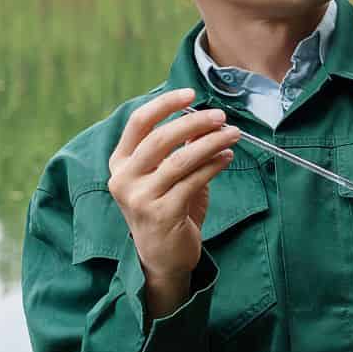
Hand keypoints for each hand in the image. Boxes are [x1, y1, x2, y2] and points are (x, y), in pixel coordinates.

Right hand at [107, 88, 240, 319]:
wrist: (163, 257)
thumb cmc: (166, 208)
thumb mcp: (168, 174)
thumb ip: (180, 146)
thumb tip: (205, 117)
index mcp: (120, 163)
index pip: (139, 122)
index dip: (165, 104)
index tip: (190, 94)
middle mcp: (124, 179)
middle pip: (160, 138)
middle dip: (194, 122)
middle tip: (220, 116)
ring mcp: (140, 199)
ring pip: (180, 159)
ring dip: (210, 142)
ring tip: (233, 134)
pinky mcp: (161, 214)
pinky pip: (194, 181)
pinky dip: (214, 164)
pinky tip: (228, 156)